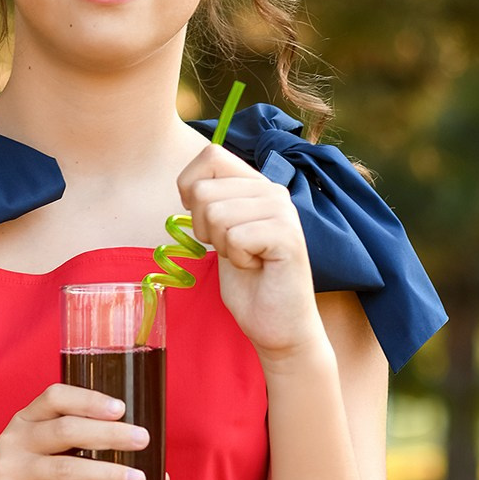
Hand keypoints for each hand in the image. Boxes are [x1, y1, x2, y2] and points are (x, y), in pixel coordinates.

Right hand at [0, 382, 169, 479]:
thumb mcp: (44, 460)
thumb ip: (84, 455)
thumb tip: (153, 468)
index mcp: (24, 421)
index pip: (54, 397)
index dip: (88, 399)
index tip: (121, 408)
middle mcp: (13, 440)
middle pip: (65, 430)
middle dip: (108, 434)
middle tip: (142, 440)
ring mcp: (7, 472)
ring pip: (64, 469)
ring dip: (105, 473)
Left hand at [176, 141, 329, 362]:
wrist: (277, 324)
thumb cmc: (248, 281)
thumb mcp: (220, 233)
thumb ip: (212, 202)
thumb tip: (190, 184)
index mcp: (255, 184)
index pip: (211, 155)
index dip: (191, 188)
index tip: (206, 221)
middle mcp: (272, 190)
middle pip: (203, 191)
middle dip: (204, 228)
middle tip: (233, 249)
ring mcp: (283, 211)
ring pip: (216, 214)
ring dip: (223, 246)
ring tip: (247, 258)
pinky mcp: (288, 236)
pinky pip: (235, 238)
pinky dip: (238, 260)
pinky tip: (257, 267)